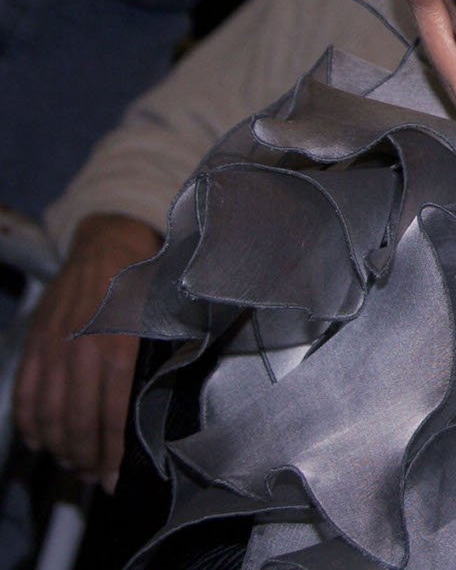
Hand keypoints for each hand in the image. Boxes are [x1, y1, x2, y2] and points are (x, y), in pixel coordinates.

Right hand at [12, 213, 162, 490]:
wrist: (108, 243)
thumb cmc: (145, 285)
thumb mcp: (164, 319)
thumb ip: (162, 362)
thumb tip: (162, 412)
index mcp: (120, 344)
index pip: (113, 414)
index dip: (112, 454)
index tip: (115, 478)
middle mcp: (81, 349)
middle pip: (77, 423)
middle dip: (86, 459)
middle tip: (95, 477)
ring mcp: (52, 347)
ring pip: (48, 416)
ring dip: (59, 449)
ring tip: (74, 464)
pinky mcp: (34, 345)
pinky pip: (25, 397)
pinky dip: (31, 426)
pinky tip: (43, 442)